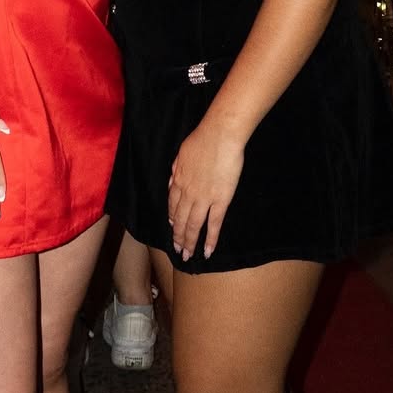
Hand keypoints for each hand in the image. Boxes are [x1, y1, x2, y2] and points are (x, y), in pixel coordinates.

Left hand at [167, 120, 244, 261]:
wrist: (219, 136)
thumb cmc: (202, 139)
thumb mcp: (182, 153)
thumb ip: (177, 169)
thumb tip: (173, 179)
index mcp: (178, 180)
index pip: (172, 204)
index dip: (172, 218)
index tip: (172, 226)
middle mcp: (188, 193)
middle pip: (180, 219)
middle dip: (178, 236)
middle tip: (178, 250)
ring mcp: (203, 199)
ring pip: (193, 226)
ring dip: (190, 242)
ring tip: (188, 256)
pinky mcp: (220, 201)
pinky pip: (214, 224)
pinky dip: (210, 239)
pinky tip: (208, 251)